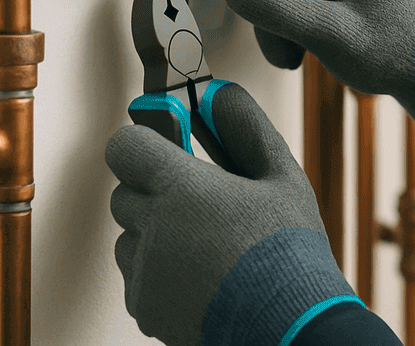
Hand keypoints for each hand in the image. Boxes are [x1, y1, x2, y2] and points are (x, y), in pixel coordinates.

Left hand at [106, 82, 355, 345]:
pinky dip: (160, 270)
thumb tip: (220, 93)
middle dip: (155, 188)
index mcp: (180, 187)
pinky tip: (204, 273)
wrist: (289, 322)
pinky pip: (138, 275)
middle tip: (201, 198)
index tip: (168, 144)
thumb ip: (245, 126)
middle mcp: (151, 227)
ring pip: (129, 235)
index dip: (144, 140)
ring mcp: (144, 272)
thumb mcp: (282, 175)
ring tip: (208, 242)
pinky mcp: (144, 307)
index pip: (124, 146)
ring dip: (156, 231)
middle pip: (125, 190)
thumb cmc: (290, 249)